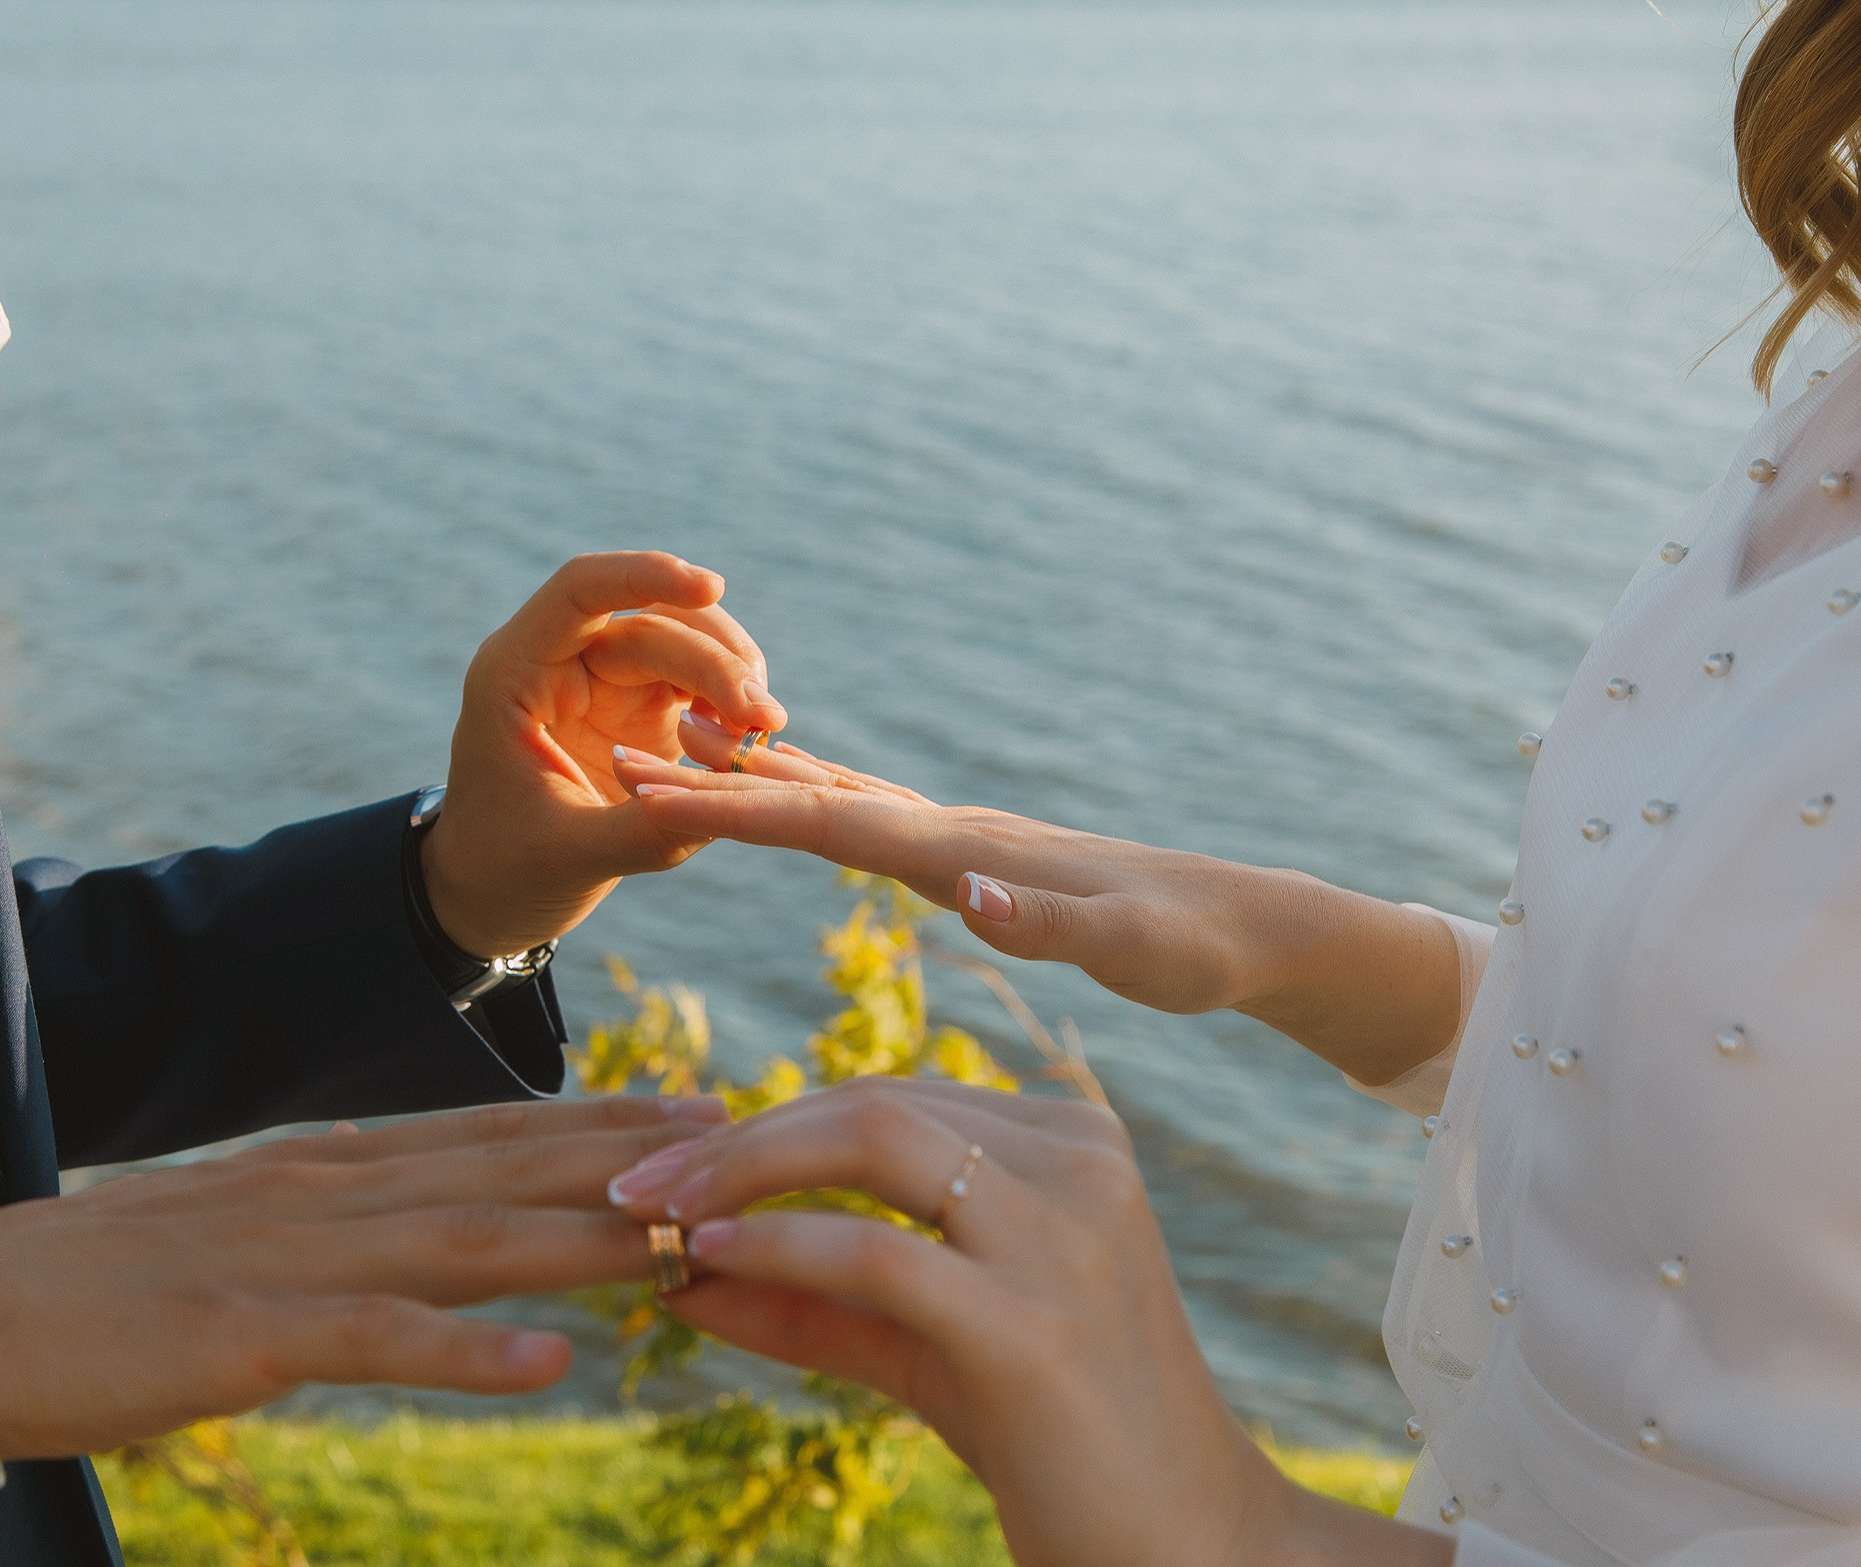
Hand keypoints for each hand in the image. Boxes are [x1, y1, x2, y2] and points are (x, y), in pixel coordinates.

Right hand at [0, 1094, 727, 1459]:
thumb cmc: (98, 1292)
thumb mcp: (239, 1239)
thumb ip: (331, 1229)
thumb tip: (412, 1230)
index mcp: (323, 1170)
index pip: (487, 1135)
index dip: (597, 1125)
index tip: (693, 1115)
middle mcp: (322, 1193)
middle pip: (501, 1170)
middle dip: (625, 1159)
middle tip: (739, 1147)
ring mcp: (284, 1259)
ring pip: (463, 1241)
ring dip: (580, 1239)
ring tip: (683, 1239)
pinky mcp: (240, 1334)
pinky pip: (372, 1342)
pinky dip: (464, 1350)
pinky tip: (550, 1362)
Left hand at [420, 552, 785, 956]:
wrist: (491, 896)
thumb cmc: (506, 871)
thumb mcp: (574, 857)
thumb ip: (646, 830)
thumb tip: (731, 805)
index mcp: (516, 675)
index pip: (580, 591)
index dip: (644, 575)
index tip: (711, 587)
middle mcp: (559, 663)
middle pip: (648, 622)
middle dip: (713, 659)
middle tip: (764, 716)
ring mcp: (602, 682)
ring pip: (681, 643)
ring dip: (730, 674)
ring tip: (767, 726)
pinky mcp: (636, 710)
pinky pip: (694, 683)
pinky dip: (728, 702)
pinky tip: (753, 737)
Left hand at [606, 1079, 1450, 1566]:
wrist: (1180, 1544)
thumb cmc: (1051, 1435)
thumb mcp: (919, 1343)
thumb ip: (810, 1299)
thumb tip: (677, 1271)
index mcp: (1067, 1142)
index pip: (887, 1099)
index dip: (769, 1126)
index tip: (673, 1171)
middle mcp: (1077, 1161)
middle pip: (871, 1104)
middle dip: (738, 1139)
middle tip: (636, 1189)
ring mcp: (1064, 1234)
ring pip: (874, 1141)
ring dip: (742, 1171)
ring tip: (656, 1217)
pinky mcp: (1034, 1324)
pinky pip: (880, 1252)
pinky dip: (779, 1246)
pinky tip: (711, 1263)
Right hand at [613, 730, 1458, 1086]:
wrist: (1247, 920)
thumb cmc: (1192, 945)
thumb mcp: (1134, 951)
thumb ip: (1053, 924)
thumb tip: (973, 893)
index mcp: (967, 852)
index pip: (827, 822)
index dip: (733, 809)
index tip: (644, 792)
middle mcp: (952, 831)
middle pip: (808, 792)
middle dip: (709, 780)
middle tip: (613, 759)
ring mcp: (959, 838)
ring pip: (829, 795)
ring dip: (745, 778)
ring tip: (664, 752)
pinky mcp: (972, 858)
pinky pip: (860, 819)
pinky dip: (799, 798)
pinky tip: (778, 796)